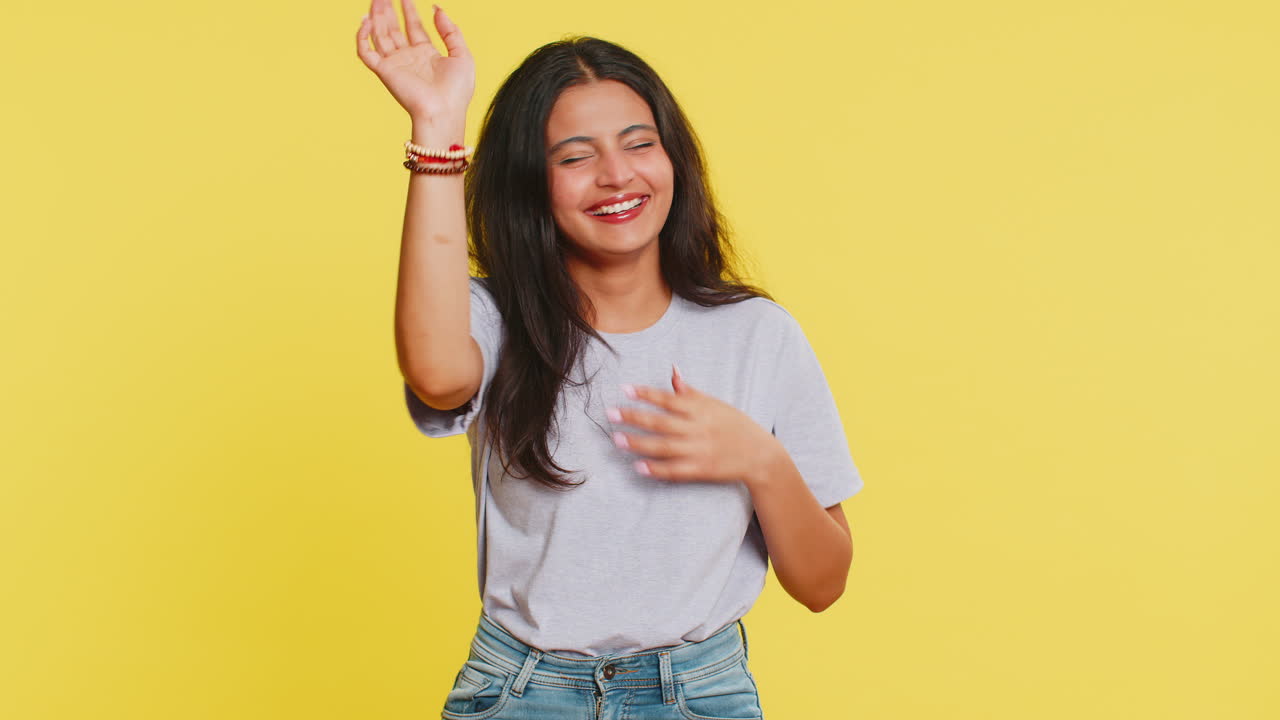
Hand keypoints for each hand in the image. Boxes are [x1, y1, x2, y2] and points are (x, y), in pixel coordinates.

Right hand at [355, 0, 474, 123]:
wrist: (444, 112)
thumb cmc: (456, 91)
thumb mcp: (462, 55)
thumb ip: (451, 31)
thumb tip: (437, 9)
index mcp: (426, 55)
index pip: (414, 27)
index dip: (409, 10)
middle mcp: (409, 58)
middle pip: (394, 28)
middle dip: (389, 10)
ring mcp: (395, 64)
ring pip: (379, 35)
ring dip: (376, 17)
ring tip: (376, 0)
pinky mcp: (383, 71)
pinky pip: (365, 52)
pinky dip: (362, 36)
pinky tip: (367, 21)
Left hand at [607, 365, 778, 487]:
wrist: (760, 455)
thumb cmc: (735, 425)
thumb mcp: (715, 404)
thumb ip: (690, 392)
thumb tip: (673, 371)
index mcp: (701, 410)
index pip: (668, 400)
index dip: (646, 394)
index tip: (625, 389)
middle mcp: (698, 429)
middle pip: (660, 422)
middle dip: (634, 417)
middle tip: (610, 413)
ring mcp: (699, 451)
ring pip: (663, 447)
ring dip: (638, 443)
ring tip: (617, 439)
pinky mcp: (701, 470)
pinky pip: (675, 470)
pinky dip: (656, 469)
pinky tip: (638, 467)